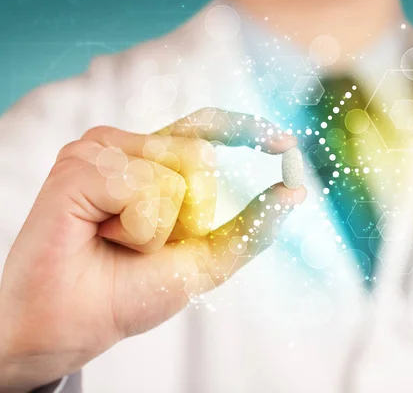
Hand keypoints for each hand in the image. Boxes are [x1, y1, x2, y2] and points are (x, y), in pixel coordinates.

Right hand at [0, 108, 304, 391]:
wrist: (75, 325)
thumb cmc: (130, 291)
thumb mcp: (205, 260)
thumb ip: (249, 227)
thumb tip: (295, 193)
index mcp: (154, 164)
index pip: (206, 129)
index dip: (245, 130)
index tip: (285, 145)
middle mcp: (128, 149)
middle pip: (200, 155)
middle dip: (189, 216)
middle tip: (141, 244)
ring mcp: (102, 151)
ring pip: (175, 171)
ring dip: (158, 228)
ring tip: (116, 241)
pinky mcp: (79, 163)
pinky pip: (141, 186)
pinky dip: (135, 228)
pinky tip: (99, 234)